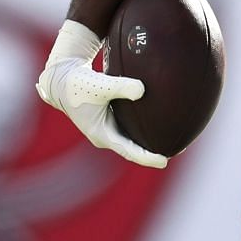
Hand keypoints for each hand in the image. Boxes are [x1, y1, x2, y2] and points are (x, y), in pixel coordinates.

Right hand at [34, 20, 166, 168]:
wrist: (62, 79)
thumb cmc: (78, 82)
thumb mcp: (99, 84)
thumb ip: (120, 86)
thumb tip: (142, 89)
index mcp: (102, 134)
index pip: (129, 151)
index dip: (147, 158)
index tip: (164, 162)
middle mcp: (106, 134)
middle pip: (134, 148)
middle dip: (154, 151)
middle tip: (178, 150)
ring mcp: (108, 128)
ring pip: (133, 138)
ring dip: (150, 140)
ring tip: (175, 138)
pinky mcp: (110, 119)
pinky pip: (131, 126)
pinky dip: (145, 126)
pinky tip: (162, 118)